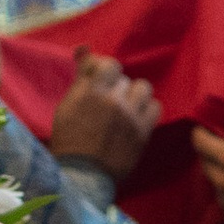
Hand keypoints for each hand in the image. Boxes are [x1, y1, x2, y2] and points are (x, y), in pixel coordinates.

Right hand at [50, 50, 160, 181]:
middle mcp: (112, 100)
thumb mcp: (67, 105)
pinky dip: (147, 109)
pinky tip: (136, 116)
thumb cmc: (69, 139)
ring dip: (133, 94)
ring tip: (124, 106)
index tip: (100, 81)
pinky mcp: (143, 131)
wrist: (82, 175)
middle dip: (114, 87)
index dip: (105, 70)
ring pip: (142, 88)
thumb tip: (85, 48)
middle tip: (106, 102)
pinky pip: (156, 107)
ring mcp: (130, 116)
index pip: (109, 64)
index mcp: (90, 92)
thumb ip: (81, 77)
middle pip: (123, 78)